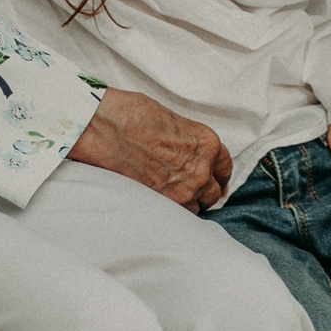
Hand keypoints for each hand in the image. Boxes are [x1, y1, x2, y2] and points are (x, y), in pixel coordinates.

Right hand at [70, 88, 233, 210]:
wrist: (106, 128)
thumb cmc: (132, 116)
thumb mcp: (171, 121)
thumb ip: (188, 141)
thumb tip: (188, 152)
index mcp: (207, 142)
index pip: (224, 166)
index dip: (218, 174)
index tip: (215, 180)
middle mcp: (202, 168)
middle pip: (214, 191)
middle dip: (204, 189)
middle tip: (190, 188)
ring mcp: (185, 189)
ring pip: (198, 206)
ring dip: (189, 202)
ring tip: (173, 194)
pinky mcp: (165, 203)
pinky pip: (180, 215)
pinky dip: (174, 210)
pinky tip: (163, 201)